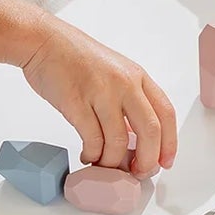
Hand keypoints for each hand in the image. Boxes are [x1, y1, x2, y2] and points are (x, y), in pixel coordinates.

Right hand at [21, 18, 177, 173]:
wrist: (44, 41)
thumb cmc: (76, 58)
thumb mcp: (114, 73)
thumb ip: (128, 101)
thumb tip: (135, 139)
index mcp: (137, 77)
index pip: (165, 113)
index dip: (169, 143)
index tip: (164, 162)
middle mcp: (125, 84)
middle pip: (150, 131)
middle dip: (147, 160)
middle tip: (137, 173)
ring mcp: (102, 92)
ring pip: (118, 141)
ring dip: (113, 162)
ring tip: (104, 165)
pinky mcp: (77, 103)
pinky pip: (92, 140)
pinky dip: (92, 155)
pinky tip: (88, 155)